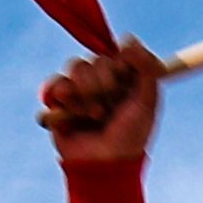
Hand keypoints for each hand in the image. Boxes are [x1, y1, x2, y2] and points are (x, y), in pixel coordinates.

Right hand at [40, 38, 166, 168]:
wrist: (104, 165)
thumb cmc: (130, 137)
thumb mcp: (148, 103)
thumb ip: (146, 68)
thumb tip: (129, 38)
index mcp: (124, 78)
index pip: (116, 52)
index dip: (118, 67)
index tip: (124, 85)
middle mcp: (101, 80)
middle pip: (95, 58)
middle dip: (103, 85)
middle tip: (108, 110)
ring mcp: (79, 90)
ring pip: (75, 66)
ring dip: (85, 93)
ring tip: (93, 116)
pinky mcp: (59, 102)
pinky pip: (55, 84)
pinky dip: (63, 96)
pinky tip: (72, 114)